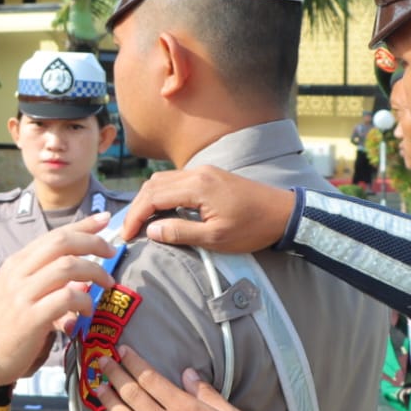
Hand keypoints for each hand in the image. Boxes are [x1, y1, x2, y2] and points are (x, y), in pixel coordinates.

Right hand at [0, 213, 113, 385]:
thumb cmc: (0, 328)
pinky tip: (87, 311)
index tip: (104, 220)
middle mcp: (18, 273)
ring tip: (106, 284)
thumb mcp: (15, 294)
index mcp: (15, 264)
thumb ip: (43, 281)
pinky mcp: (31, 317)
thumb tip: (79, 276)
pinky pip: (67, 298)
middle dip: (93, 243)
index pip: (54, 235)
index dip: (83, 226)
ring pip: (68, 267)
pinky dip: (84, 300)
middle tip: (112, 252)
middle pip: (62, 243)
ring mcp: (23, 294)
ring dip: (94, 272)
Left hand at [94, 346, 265, 410]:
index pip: (152, 379)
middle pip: (133, 394)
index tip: (121, 351)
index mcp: (185, 409)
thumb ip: (206, 393)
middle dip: (115, 374)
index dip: (134, 362)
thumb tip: (188, 373)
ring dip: (109, 401)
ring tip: (98, 388)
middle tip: (102, 361)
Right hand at [118, 165, 295, 251]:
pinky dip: (162, 194)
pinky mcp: (210, 176)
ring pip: (163, 180)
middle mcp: (197, 173)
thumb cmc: (252, 228)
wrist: (284, 213)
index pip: (153, 197)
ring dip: (148, 199)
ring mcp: (204, 172)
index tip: (126, 236)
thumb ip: (180, 233)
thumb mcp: (216, 238)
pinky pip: (176, 181)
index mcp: (197, 187)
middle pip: (153, 185)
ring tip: (141, 222)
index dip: (135, 217)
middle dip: (137, 207)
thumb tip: (151, 230)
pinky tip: (161, 211)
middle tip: (129, 231)